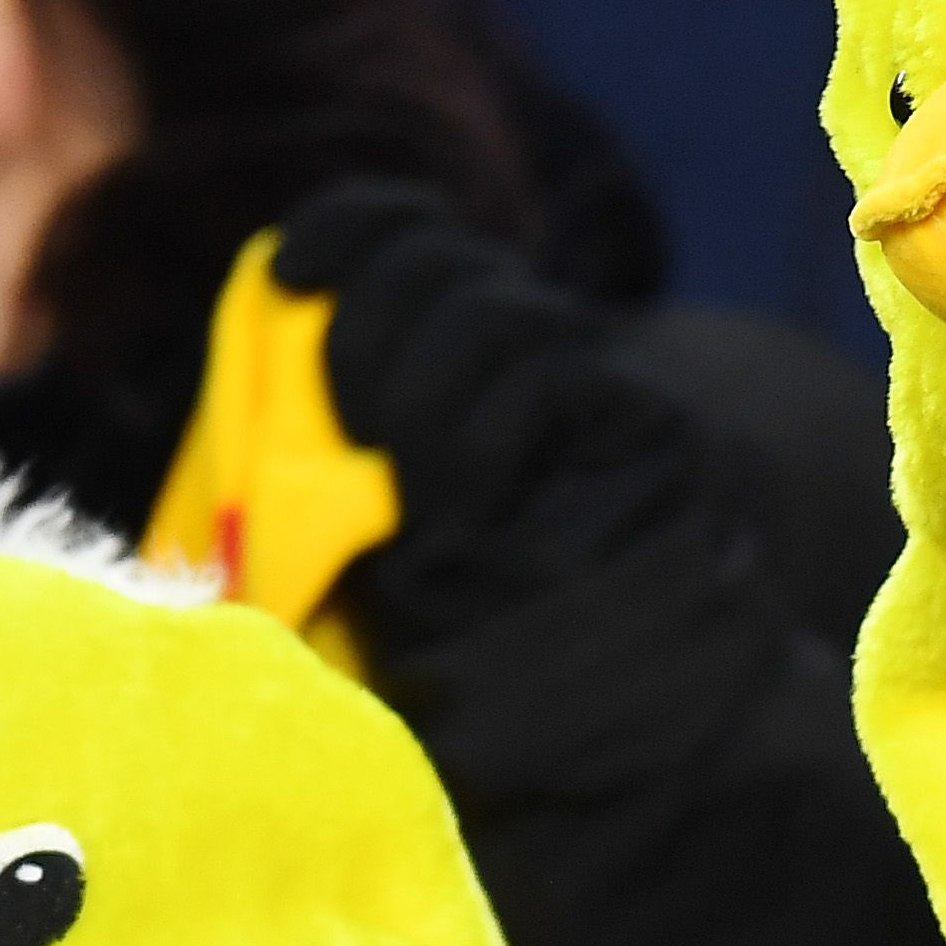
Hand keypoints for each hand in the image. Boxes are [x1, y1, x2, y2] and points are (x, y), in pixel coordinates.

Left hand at [269, 180, 708, 650]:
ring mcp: (600, 377)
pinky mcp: (658, 422)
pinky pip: (548, 376)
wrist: (593, 720)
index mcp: (463, 347)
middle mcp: (534, 342)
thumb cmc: (464, 636)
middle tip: (353, 438)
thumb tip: (287, 316)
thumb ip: (338, 437)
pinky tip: (465, 509)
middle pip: (434, 253)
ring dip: (417, 397)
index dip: (348, 225)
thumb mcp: (370, 524)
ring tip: (412, 498)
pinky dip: (481, 441)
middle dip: (365, 333)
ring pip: (488, 308)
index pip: (407, 226)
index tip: (287, 271)